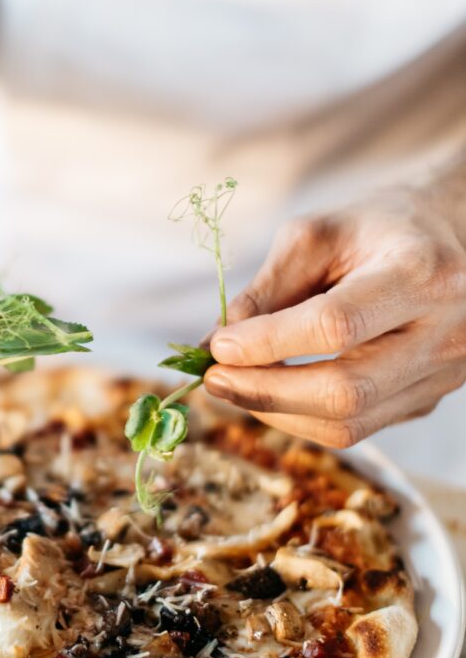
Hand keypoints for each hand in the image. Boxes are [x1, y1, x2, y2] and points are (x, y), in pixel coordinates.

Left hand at [204, 185, 465, 445]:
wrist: (451, 238)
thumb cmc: (377, 229)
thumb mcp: (317, 235)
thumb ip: (267, 289)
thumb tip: (215, 345)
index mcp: (420, 272)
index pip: (335, 326)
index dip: (267, 343)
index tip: (218, 346)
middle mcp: (444, 331)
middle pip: (345, 391)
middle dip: (266, 392)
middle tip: (215, 379)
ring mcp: (443, 374)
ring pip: (349, 424)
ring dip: (278, 413)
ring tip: (235, 387)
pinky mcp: (428, 399)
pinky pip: (358, 427)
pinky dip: (303, 416)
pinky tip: (274, 391)